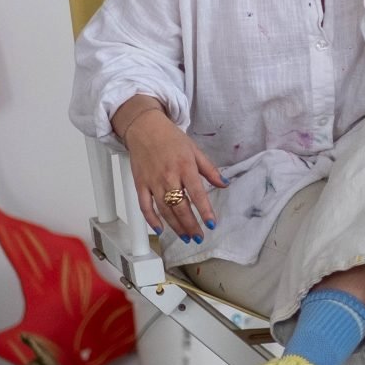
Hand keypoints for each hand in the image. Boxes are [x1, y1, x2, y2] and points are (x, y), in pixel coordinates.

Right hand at [119, 106, 224, 243]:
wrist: (144, 127)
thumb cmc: (170, 137)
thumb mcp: (195, 150)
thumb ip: (209, 169)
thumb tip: (224, 183)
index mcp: (184, 167)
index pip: (197, 193)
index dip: (205, 211)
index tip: (211, 224)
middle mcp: (168, 176)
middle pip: (180, 207)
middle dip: (191, 225)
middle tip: (199, 236)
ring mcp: (153, 182)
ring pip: (164, 210)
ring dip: (176, 227)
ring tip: (186, 236)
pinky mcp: (140, 184)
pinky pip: (145, 206)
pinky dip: (151, 220)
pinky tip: (160, 229)